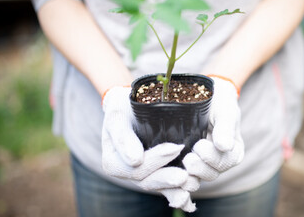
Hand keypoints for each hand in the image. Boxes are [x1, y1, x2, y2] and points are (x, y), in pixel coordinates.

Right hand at [101, 86, 196, 211]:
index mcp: (114, 162)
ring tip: (190, 182)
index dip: (155, 161)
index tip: (175, 148)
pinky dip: (177, 195)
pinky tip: (189, 198)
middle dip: (166, 178)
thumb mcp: (118, 115)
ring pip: (158, 187)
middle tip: (184, 175)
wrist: (131, 104)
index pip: (135, 168)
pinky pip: (166, 190)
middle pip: (147, 181)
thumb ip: (122, 136)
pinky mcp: (157, 174)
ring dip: (173, 188)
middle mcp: (127, 172)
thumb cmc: (123, 107)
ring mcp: (142, 175)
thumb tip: (135, 160)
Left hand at [183, 77, 244, 180]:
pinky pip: (182, 176)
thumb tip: (224, 146)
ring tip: (179, 162)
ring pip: (196, 178)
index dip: (212, 158)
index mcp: (233, 152)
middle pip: (211, 173)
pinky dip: (175, 176)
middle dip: (199, 168)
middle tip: (188, 158)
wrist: (204, 95)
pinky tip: (167, 172)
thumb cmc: (218, 102)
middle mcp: (219, 162)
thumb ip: (225, 128)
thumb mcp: (224, 111)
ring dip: (187, 175)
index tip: (199, 145)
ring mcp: (202, 164)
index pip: (226, 162)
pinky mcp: (185, 163)